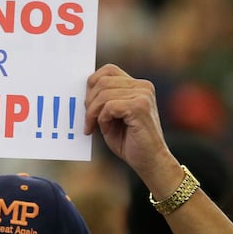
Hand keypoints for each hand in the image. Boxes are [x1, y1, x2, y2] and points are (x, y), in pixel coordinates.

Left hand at [83, 64, 174, 181]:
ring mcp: (143, 95)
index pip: (108, 70)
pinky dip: (102, 119)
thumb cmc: (130, 142)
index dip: (92, 84)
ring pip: (103, 94)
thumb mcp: (112, 117)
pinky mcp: (140, 107)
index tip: (86, 104)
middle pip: (102, 82)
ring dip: (93, 113)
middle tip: (87, 121)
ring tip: (94, 128)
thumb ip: (103, 101)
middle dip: (89, 102)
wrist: (150, 162)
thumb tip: (82, 90)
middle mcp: (143, 86)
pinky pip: (109, 106)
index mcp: (137, 86)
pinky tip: (106, 130)